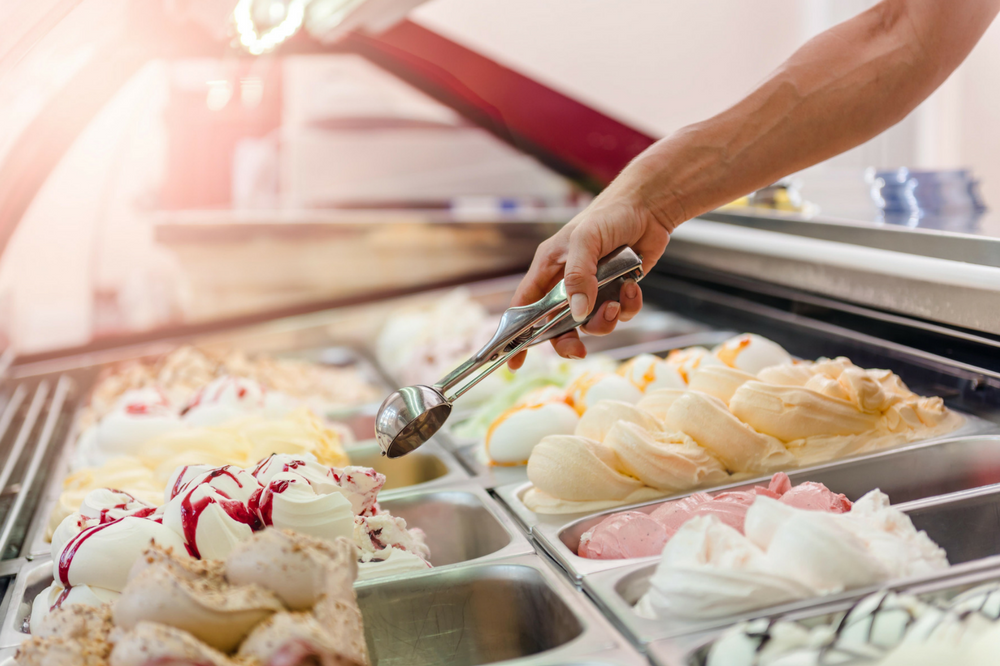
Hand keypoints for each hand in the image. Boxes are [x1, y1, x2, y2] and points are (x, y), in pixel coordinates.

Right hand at [507, 186, 672, 369]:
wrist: (648, 207)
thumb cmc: (608, 215)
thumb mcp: (585, 241)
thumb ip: (578, 277)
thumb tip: (577, 314)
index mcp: (549, 269)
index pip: (524, 308)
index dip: (516, 336)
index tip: (514, 362)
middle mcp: (568, 282)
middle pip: (558, 326)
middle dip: (568, 341)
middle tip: (579, 351)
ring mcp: (594, 288)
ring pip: (592, 324)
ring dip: (605, 321)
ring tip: (615, 303)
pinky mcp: (618, 290)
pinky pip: (620, 313)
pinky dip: (628, 306)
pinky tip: (633, 286)